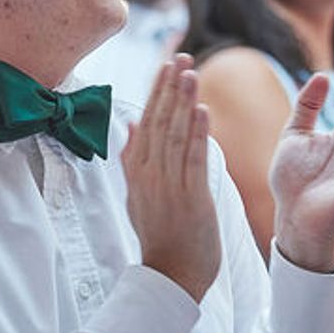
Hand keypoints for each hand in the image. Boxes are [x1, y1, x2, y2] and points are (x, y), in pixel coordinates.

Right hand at [124, 56, 219, 301]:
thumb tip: (131, 125)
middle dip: (170, 88)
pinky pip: (193, 160)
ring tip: (190, 72)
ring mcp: (169, 186)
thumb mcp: (138, 196)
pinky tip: (202, 109)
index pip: (147, 123)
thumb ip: (133, 159)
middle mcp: (149, 175)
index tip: (167, 65)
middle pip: (159, 122)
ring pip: (175, 135)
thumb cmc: (160, 237)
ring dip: (182, 102)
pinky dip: (198, 133)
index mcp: (137, 172)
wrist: (171, 276)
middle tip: (180, 56)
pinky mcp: (190, 198)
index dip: (157, 92)